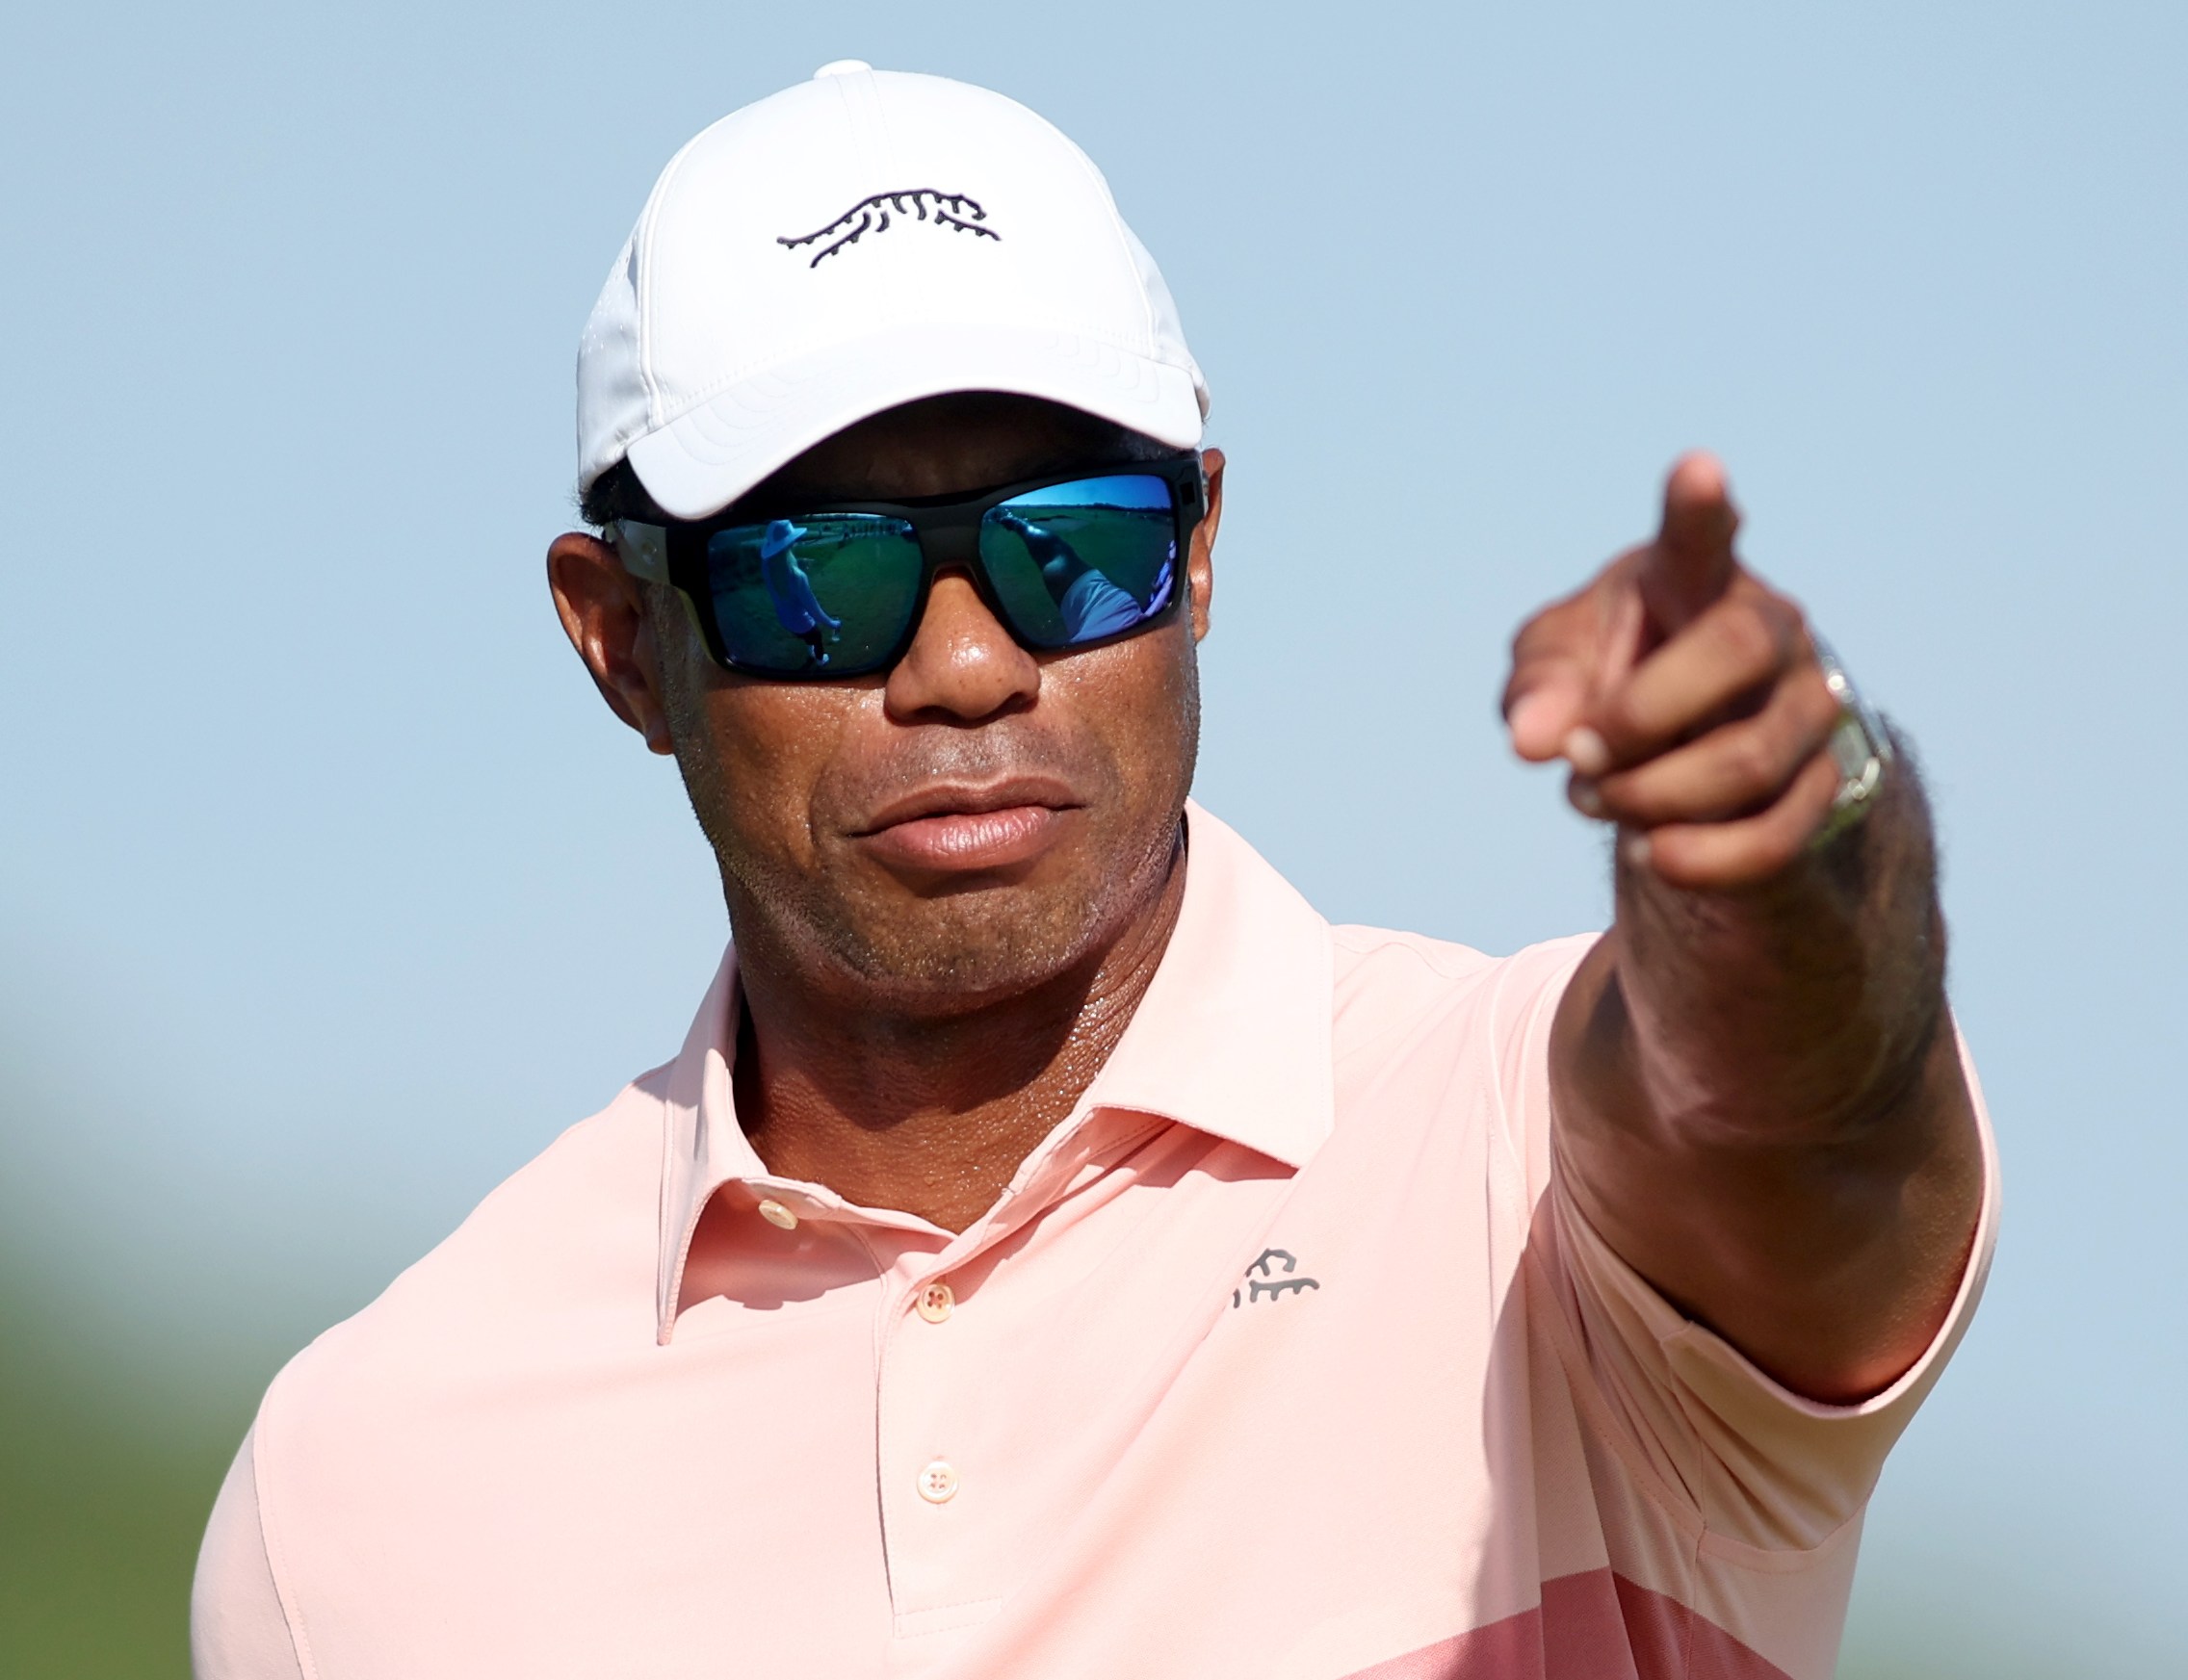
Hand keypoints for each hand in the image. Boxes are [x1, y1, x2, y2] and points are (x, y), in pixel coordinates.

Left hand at [1502, 453, 1847, 889]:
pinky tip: (1650, 852)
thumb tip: (1535, 740)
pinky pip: (1769, 840)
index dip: (1699, 506)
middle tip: (1579, 753)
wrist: (1687, 759)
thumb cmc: (1613, 678)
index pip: (1701, 534)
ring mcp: (1809, 707)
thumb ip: (1536, 690)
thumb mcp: (1554, 673)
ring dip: (1649, 796)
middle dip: (1642, 715)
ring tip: (1595, 799)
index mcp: (1694, 578)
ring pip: (1747, 760)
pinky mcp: (1822, 789)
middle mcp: (1770, 629)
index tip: (1696, 468)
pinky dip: (1696, 857)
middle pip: (1734, 650)